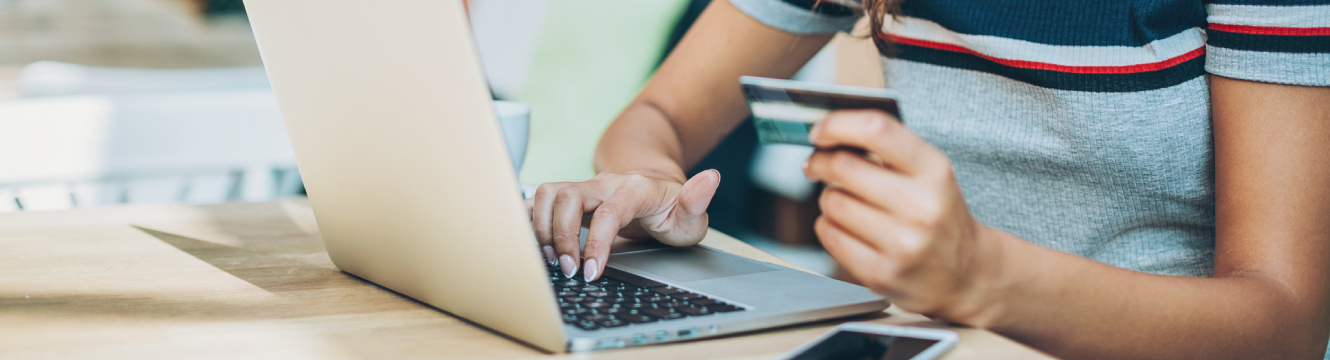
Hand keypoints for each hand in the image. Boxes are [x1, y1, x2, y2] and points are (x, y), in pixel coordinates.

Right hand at [525, 170, 720, 281]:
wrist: (656, 190)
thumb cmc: (672, 209)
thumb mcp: (691, 214)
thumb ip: (698, 201)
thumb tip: (711, 178)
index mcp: (635, 189)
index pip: (609, 212)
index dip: (596, 243)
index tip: (592, 273)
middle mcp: (605, 183)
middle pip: (568, 196)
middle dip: (561, 236)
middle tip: (569, 270)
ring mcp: (585, 187)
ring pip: (549, 193)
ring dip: (542, 227)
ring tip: (551, 259)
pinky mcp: (570, 195)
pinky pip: (540, 198)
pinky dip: (529, 217)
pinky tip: (532, 241)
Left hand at [803, 109, 999, 324]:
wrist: (966, 273)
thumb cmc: (938, 213)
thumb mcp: (929, 173)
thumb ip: (887, 148)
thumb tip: (828, 130)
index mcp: (934, 171)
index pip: (877, 131)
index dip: (838, 124)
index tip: (820, 131)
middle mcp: (921, 206)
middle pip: (843, 167)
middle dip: (820, 161)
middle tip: (816, 164)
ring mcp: (901, 243)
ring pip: (832, 202)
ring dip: (829, 197)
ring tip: (846, 202)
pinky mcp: (881, 273)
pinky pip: (829, 234)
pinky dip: (828, 226)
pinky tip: (846, 227)